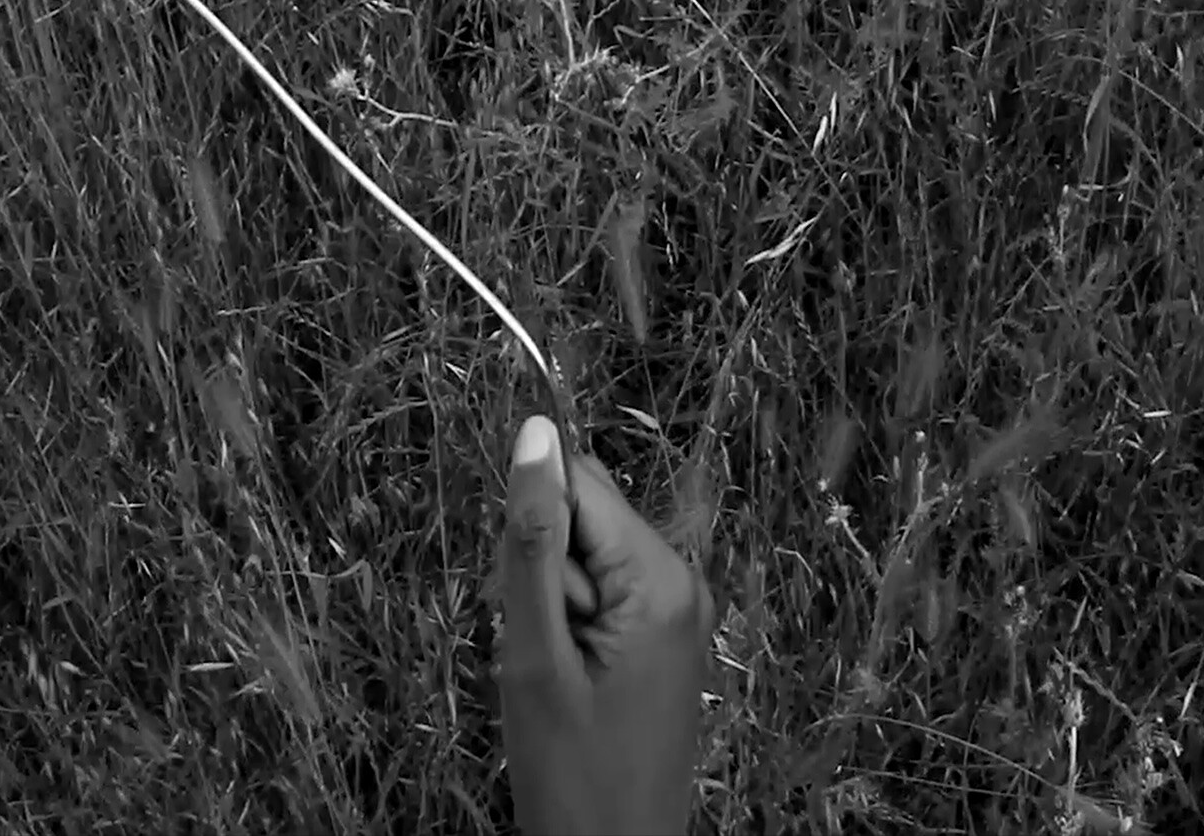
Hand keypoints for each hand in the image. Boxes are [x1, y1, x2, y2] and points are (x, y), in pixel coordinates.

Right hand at [496, 415, 713, 835]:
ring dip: (546, 602)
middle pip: (581, 515)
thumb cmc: (572, 771)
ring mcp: (676, 610)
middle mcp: (682, 579)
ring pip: (580, 556)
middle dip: (537, 566)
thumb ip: (531, 540)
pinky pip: (597, 593)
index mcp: (661, 577)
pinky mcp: (661, 636)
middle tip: (535, 646)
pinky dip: (565, 625)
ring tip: (549, 671)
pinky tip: (564, 677)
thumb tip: (534, 431)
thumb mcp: (537, 654)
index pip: (577, 482)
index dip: (530, 529)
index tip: (521, 598)